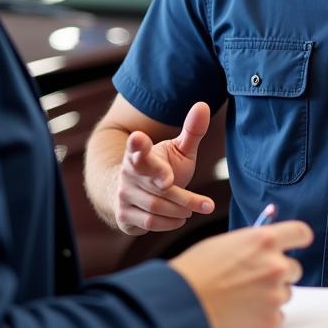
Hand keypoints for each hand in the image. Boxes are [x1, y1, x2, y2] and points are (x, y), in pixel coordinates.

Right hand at [111, 102, 215, 235]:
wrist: (130, 193)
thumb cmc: (160, 168)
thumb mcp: (177, 150)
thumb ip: (191, 131)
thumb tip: (203, 105)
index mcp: (139, 154)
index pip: (136, 147)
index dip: (137, 144)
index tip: (138, 138)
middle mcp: (128, 174)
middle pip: (153, 183)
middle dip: (171, 189)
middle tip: (177, 184)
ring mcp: (124, 195)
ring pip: (156, 205)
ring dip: (181, 208)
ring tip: (198, 207)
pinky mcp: (124, 215)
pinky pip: (150, 222)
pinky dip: (171, 222)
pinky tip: (181, 218)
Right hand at [169, 221, 313, 327]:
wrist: (182, 304)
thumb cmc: (196, 272)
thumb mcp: (225, 244)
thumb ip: (252, 243)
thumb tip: (265, 245)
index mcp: (264, 240)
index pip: (301, 233)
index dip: (298, 239)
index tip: (296, 244)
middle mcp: (276, 265)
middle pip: (295, 268)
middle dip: (279, 273)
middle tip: (253, 279)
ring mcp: (276, 295)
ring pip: (285, 293)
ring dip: (269, 295)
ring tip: (240, 297)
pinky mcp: (271, 321)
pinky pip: (276, 317)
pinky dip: (262, 317)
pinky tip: (240, 313)